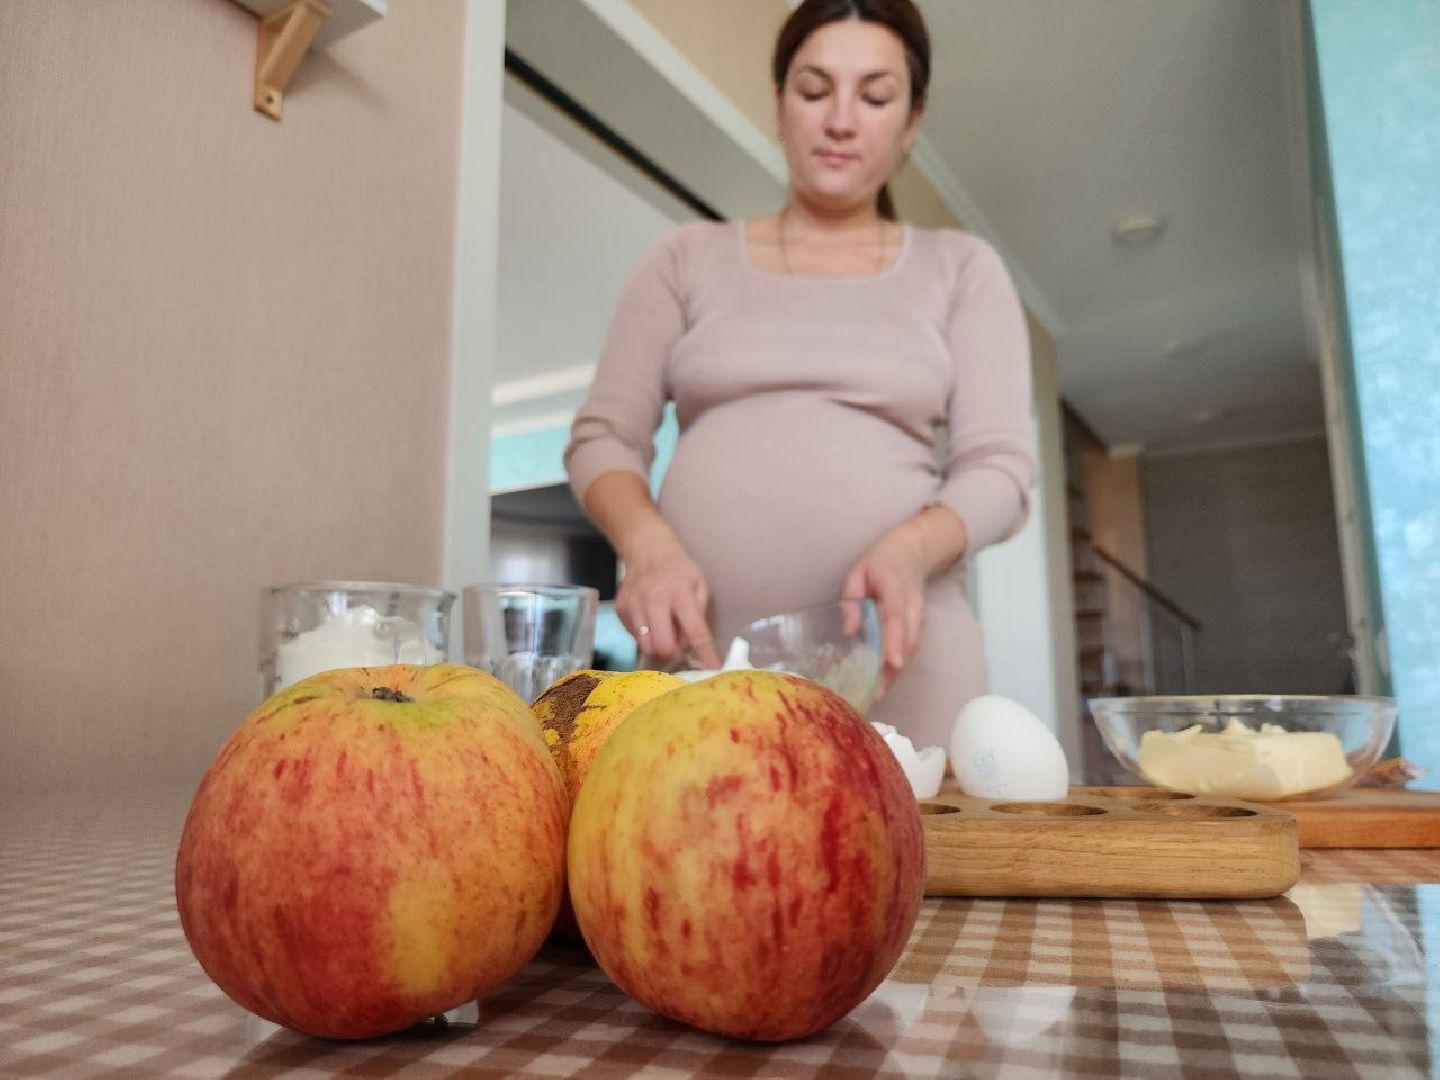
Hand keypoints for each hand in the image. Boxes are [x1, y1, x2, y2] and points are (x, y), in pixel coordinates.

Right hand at [615, 537, 722, 669]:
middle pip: (662, 646)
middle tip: (677, 643)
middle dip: (672, 652)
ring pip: (645, 646)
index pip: (695, 631)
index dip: (705, 653)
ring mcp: (633, 606)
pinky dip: (645, 635)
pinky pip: (634, 636)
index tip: (713, 668)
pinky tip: (650, 619)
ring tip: (663, 630)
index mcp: (680, 594)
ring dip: (658, 645)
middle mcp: (654, 600)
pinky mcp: (621, 610)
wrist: (645, 548)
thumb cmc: (677, 568)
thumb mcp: (698, 583)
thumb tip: (694, 645)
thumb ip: (698, 613)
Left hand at [841, 531, 927, 691]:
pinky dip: (898, 663)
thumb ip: (853, 601)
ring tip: (877, 693)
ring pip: (910, 647)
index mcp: (895, 589)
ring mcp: (917, 616)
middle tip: (876, 692)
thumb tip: (849, 633)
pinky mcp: (917, 624)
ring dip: (896, 671)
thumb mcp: (857, 573)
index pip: (897, 618)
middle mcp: (911, 606)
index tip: (893, 663)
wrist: (911, 551)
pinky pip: (909, 646)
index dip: (895, 641)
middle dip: (893, 668)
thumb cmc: (879, 562)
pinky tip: (884, 679)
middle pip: (907, 641)